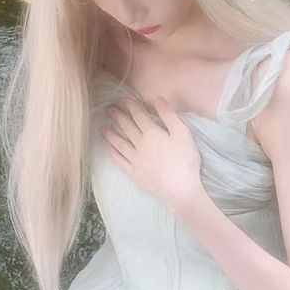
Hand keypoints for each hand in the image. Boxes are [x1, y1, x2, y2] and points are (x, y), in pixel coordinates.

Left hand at [102, 96, 204, 215]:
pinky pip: (120, 161)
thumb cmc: (185, 160)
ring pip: (120, 143)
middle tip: (109, 109)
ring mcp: (135, 160)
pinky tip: (109, 149)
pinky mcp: (134, 173)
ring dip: (111, 134)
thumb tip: (158, 99)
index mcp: (152, 133)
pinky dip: (113, 153)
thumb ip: (169, 115)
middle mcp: (140, 145)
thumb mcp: (183, 133)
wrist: (180, 190)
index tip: (124, 99)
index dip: (131, 106)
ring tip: (103, 128)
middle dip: (118, 117)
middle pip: (127, 128)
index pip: (139, 116)